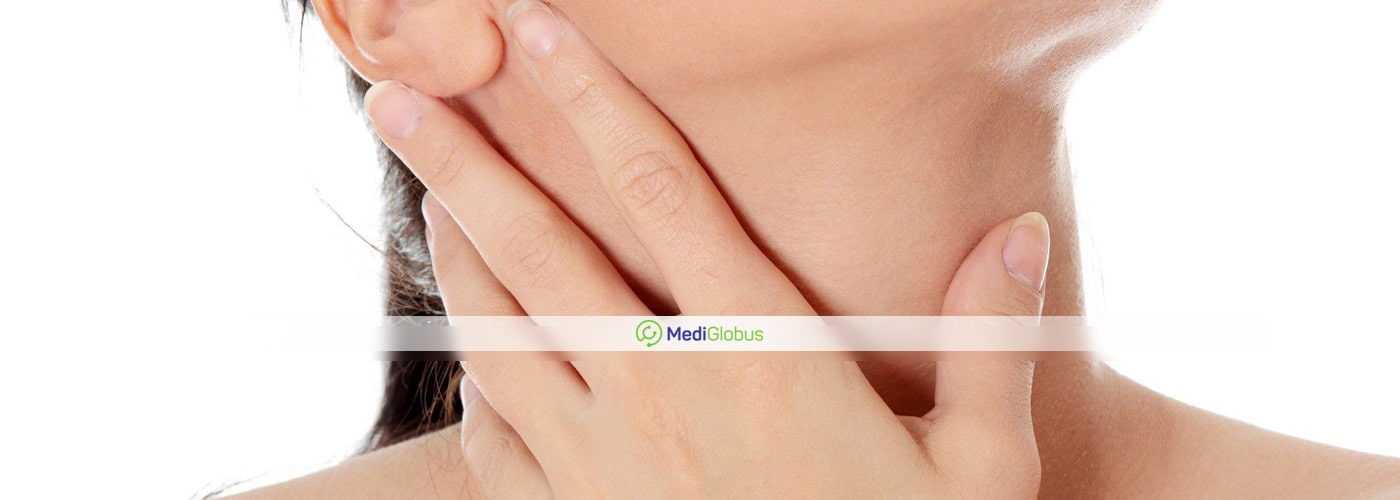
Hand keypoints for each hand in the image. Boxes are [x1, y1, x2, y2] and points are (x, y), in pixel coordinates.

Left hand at [364, 1, 1051, 496]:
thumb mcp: (980, 470)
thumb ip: (992, 342)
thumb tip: (1019, 229)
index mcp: (759, 358)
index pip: (662, 194)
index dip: (597, 101)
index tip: (542, 31)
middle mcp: (661, 395)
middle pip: (542, 249)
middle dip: (467, 161)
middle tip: (398, 96)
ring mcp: (600, 466)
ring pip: (499, 333)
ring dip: (454, 253)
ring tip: (422, 190)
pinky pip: (495, 436)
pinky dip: (472, 374)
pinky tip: (467, 343)